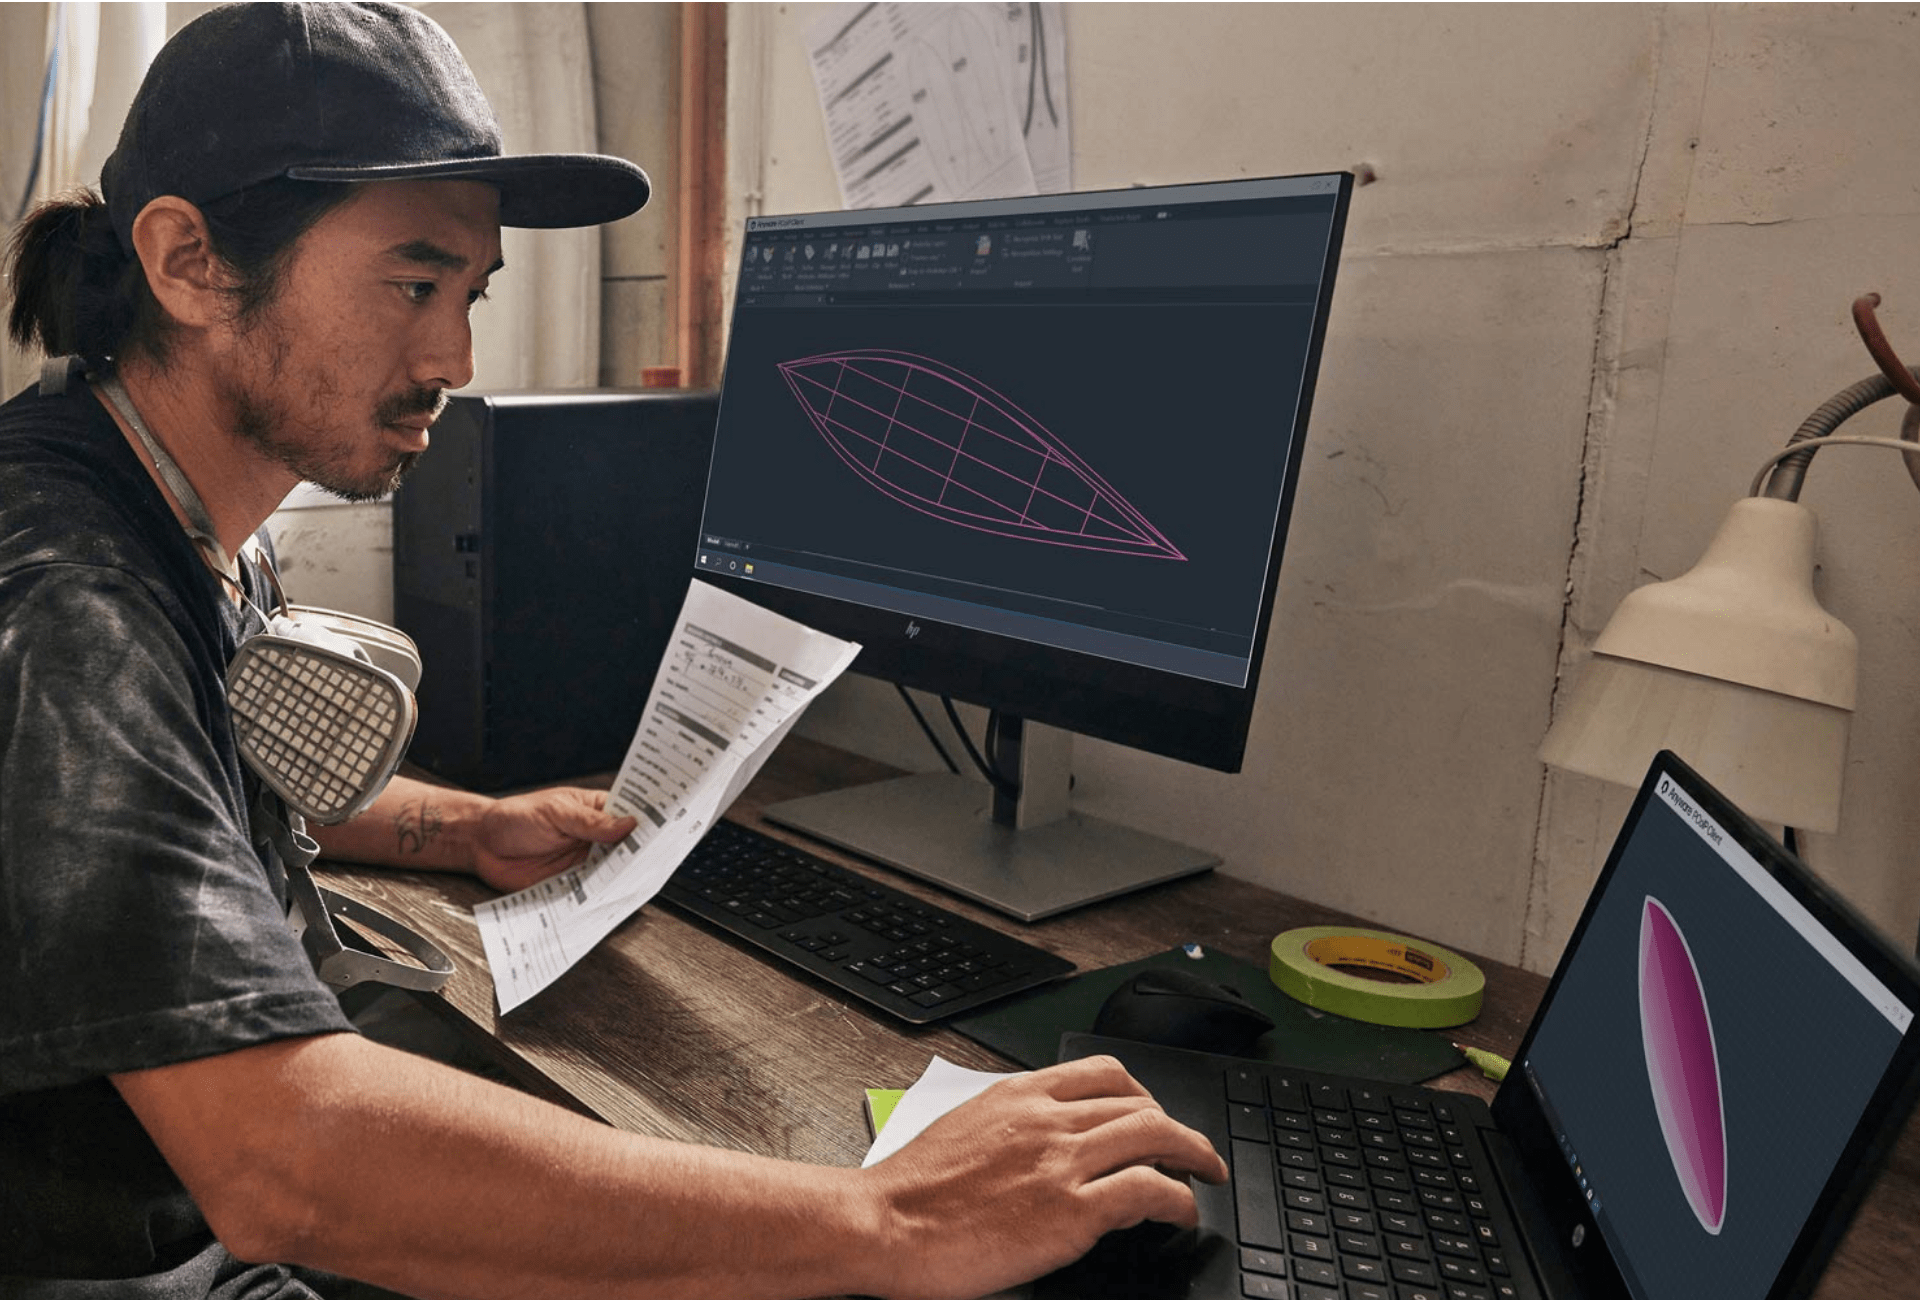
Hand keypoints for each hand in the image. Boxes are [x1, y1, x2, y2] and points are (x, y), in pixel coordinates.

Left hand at [471, 787, 637, 892]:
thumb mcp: (556, 813)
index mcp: (596, 811)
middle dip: (640, 855)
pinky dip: (598, 897)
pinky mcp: (570, 885)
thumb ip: (592, 822)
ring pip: (613, 873)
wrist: (481, 844)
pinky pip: (590, 893)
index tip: (666, 830)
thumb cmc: (515, 818)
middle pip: (628, 848)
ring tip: (634, 881)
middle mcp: (594, 838)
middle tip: (653, 860)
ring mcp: (584, 862)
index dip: (650, 822)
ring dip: (621, 878)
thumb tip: (629, 824)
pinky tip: (606, 898)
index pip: (631, 815)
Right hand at [858, 1055, 1228, 1299]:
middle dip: (1176, 1126)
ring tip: (1206, 1174)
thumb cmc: (912, 1191)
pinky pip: (1148, 1191)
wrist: (886, 1225)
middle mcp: (1046, 1118)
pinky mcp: (1071, 1212)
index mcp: (1019, 1095)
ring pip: (1156, 1136)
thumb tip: (1052, 1141)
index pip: (1103, 1073)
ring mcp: (1061, 1162)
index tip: (1154, 1113)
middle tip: (1192, 1151)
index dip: (1142, 1093)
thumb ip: (1015, 1125)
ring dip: (1194, 1155)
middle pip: (1139, 1103)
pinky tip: (1182, 1214)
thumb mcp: (967, 1129)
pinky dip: (1178, 1200)